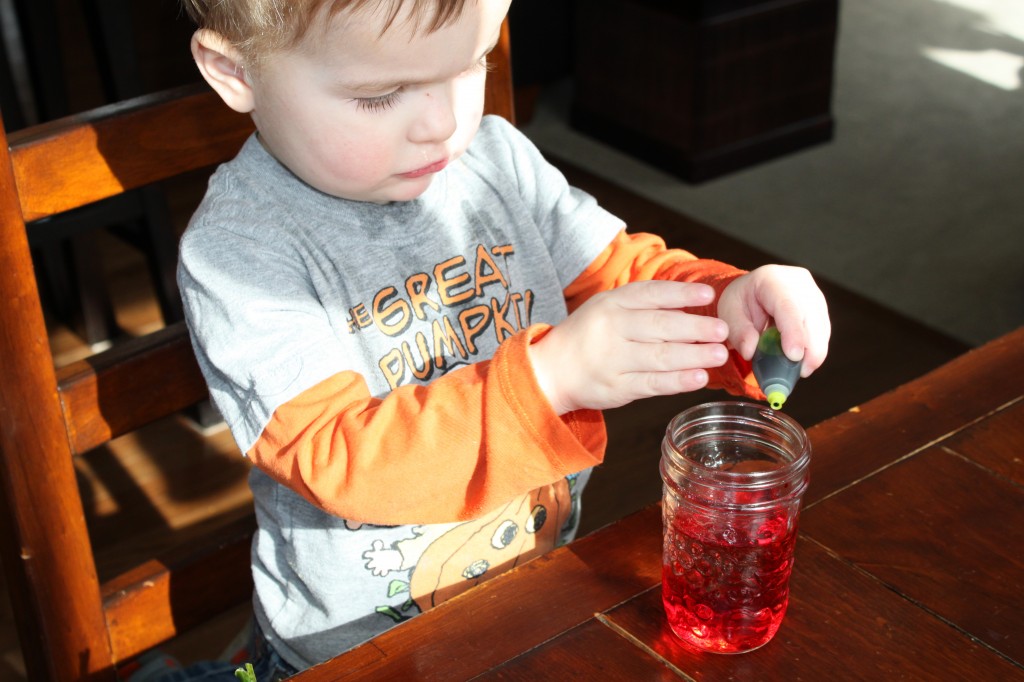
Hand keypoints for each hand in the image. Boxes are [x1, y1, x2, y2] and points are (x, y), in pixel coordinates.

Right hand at [528, 280, 729, 414]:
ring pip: (659, 357)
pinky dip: (678, 381)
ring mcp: (613, 360)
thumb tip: (691, 303)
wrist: (551, 370)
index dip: (681, 295)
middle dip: (695, 329)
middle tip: (723, 330)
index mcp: (611, 303)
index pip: (650, 295)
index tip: (708, 297)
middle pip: (659, 327)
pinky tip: (699, 378)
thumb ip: (643, 304)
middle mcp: (611, 329)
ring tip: (719, 354)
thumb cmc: (588, 335)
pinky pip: (652, 384)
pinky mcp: (617, 387)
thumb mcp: (607, 308)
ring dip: (693, 355)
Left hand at [716, 265, 829, 376]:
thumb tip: (750, 351)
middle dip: (810, 347)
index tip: (794, 356)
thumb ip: (739, 332)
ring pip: (821, 325)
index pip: (787, 306)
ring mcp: (812, 293)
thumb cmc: (741, 301)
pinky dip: (815, 348)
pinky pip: (822, 330)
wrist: (752, 290)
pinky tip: (805, 362)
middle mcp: (798, 282)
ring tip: (801, 371)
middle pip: (811, 316)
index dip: (793, 332)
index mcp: (772, 279)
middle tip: (801, 372)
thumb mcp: (729, 313)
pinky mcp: (819, 306)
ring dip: (815, 351)